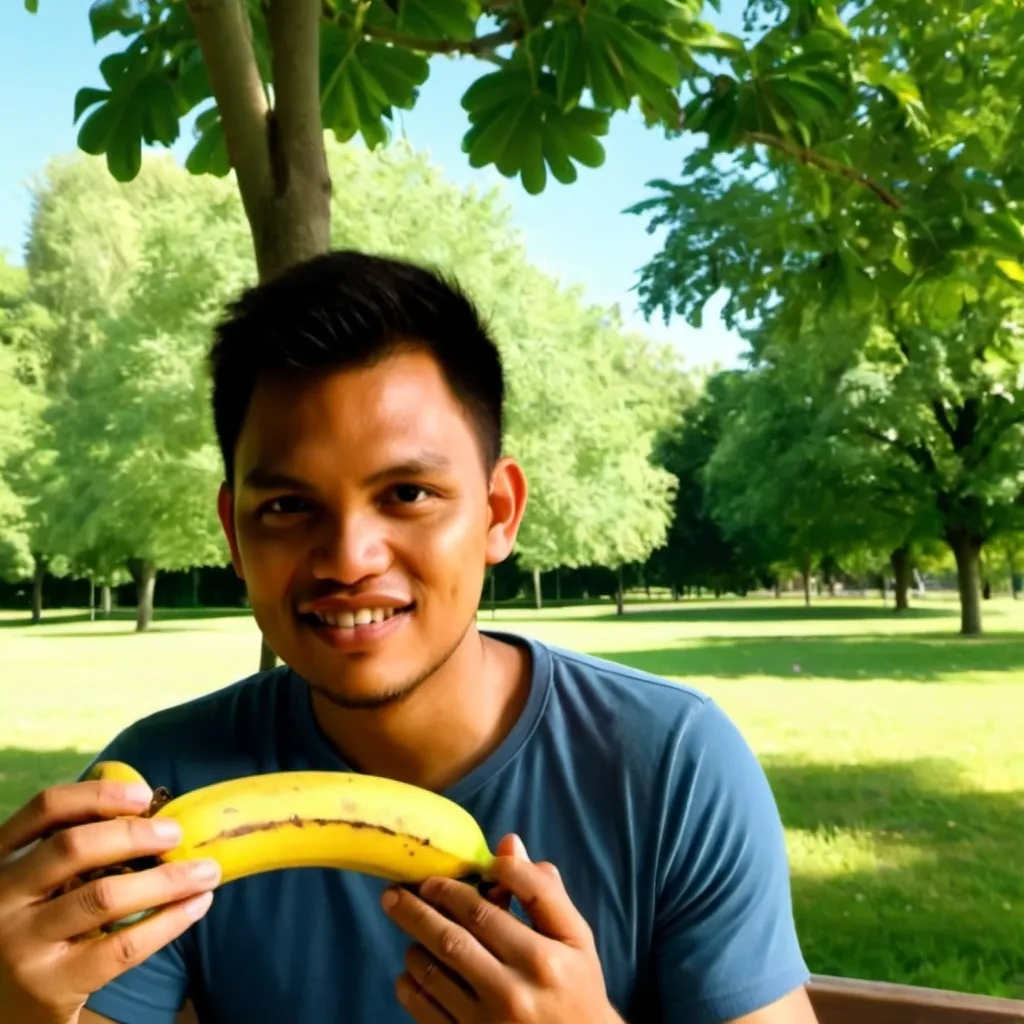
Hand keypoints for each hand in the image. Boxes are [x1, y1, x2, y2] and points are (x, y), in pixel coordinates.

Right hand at [0, 777, 220, 1023]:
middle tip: (176, 834)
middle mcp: (2, 897)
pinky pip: (121, 946)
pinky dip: (168, 922)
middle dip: (135, 835)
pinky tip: (196, 906)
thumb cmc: (36, 930)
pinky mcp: (51, 984)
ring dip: (167, 879)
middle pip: (73, 847)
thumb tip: (152, 814)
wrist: (7, 1010)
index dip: (99, 795)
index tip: (145, 795)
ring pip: (104, 897)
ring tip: (206, 871)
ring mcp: (22, 943)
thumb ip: (70, 851)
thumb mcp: (34, 885)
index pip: (45, 809)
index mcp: (2, 859)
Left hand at [382, 834, 621, 1023]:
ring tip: (408, 927)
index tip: (436, 874)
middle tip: (395, 891)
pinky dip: (409, 985)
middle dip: (418, 908)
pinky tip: (410, 969)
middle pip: (451, 938)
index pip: (485, 910)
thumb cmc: (577, 987)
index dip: (454, 888)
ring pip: (434, 974)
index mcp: (542, 959)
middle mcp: (514, 992)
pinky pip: (426, 1012)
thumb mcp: (575, 938)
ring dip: (414, 944)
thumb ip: (543, 892)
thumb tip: (508, 844)